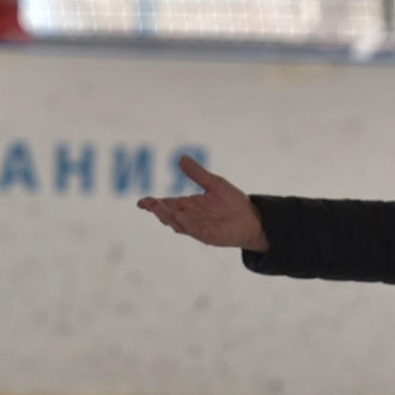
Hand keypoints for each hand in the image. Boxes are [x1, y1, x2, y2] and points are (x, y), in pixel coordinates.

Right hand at [137, 154, 268, 251]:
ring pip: (178, 224)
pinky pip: (195, 230)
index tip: (142, 201)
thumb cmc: (233, 202)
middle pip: (169, 215)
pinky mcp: (209, 236)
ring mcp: (198, 228)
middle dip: (157, 210)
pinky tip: (181, 218)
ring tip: (158, 209)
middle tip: (148, 203)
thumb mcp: (215, 183)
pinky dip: (187, 224)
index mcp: (189, 205)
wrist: (253, 218)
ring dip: (168, 217)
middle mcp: (190, 217)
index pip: (167, 204)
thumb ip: (198, 174)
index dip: (154, 203)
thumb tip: (181, 158)